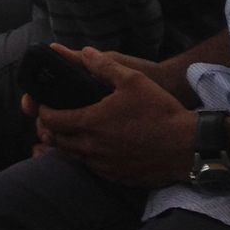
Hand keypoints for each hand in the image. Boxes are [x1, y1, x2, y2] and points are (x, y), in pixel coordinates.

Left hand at [34, 47, 192, 184]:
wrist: (187, 146)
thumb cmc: (160, 111)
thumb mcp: (133, 79)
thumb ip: (104, 66)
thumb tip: (85, 52)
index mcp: (91, 123)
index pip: (52, 120)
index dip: (43, 112)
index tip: (42, 106)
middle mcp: (93, 148)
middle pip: (59, 141)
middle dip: (52, 130)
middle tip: (53, 120)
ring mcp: (105, 166)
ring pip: (75, 158)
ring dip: (69, 146)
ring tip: (73, 133)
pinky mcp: (118, 178)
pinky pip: (95, 170)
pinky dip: (89, 159)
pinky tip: (97, 149)